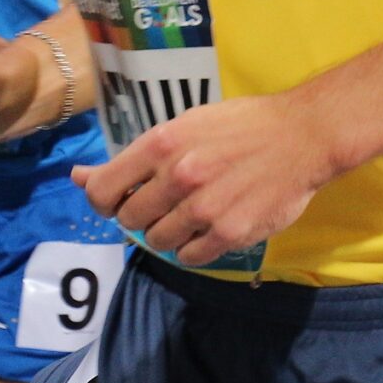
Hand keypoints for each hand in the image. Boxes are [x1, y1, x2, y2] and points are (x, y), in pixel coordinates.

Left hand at [73, 91, 337, 268]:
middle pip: (130, 219)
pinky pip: (189, 256)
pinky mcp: (230, 232)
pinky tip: (207, 231)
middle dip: (141, 216)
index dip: (105, 201)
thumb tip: (78, 177)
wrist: (303, 137)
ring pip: (157, 240)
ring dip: (168, 234)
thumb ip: (135, 156)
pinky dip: (191, 249)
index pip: (103, 190)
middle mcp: (178, 176)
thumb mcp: (184, 125)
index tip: (121, 201)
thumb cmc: (243, 125)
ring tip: (191, 217)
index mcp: (161, 144)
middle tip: (166, 206)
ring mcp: (204, 208)